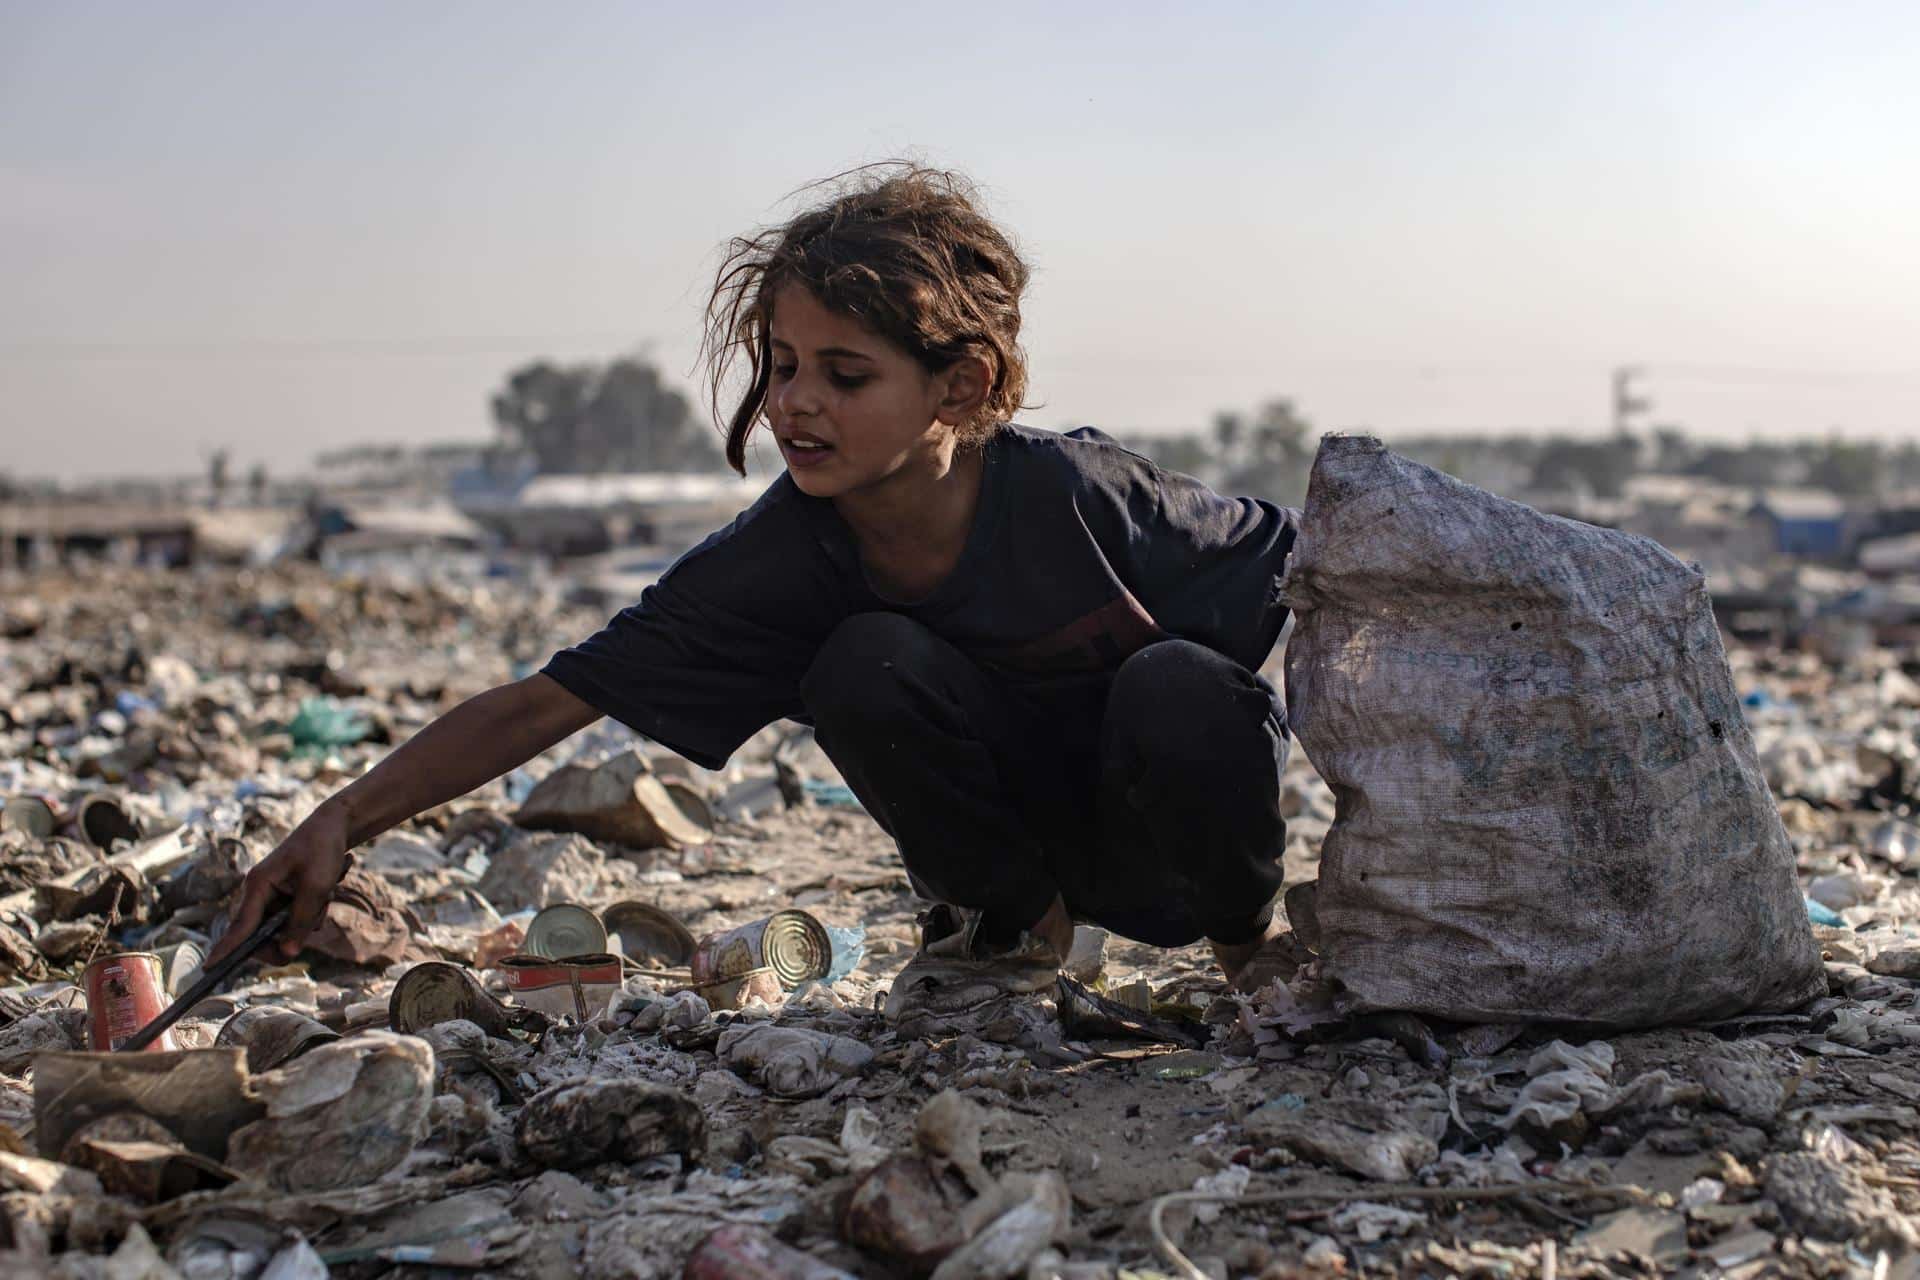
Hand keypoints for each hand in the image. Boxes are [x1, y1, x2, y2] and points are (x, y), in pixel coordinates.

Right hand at [208, 802, 353, 963]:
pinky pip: (297, 919)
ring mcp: (272, 897)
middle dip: (293, 932)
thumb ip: (300, 921)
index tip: (209, 970)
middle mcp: (259, 894)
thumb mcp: (316, 887)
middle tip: (316, 915)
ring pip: (286, 929)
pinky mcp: (285, 898)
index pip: (239, 927)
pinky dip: (315, 910)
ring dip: (310, 917)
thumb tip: (288, 954)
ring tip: (326, 891)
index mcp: (258, 886)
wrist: (334, 827)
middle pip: (265, 936)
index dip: (226, 950)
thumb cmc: (322, 850)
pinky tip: (327, 889)